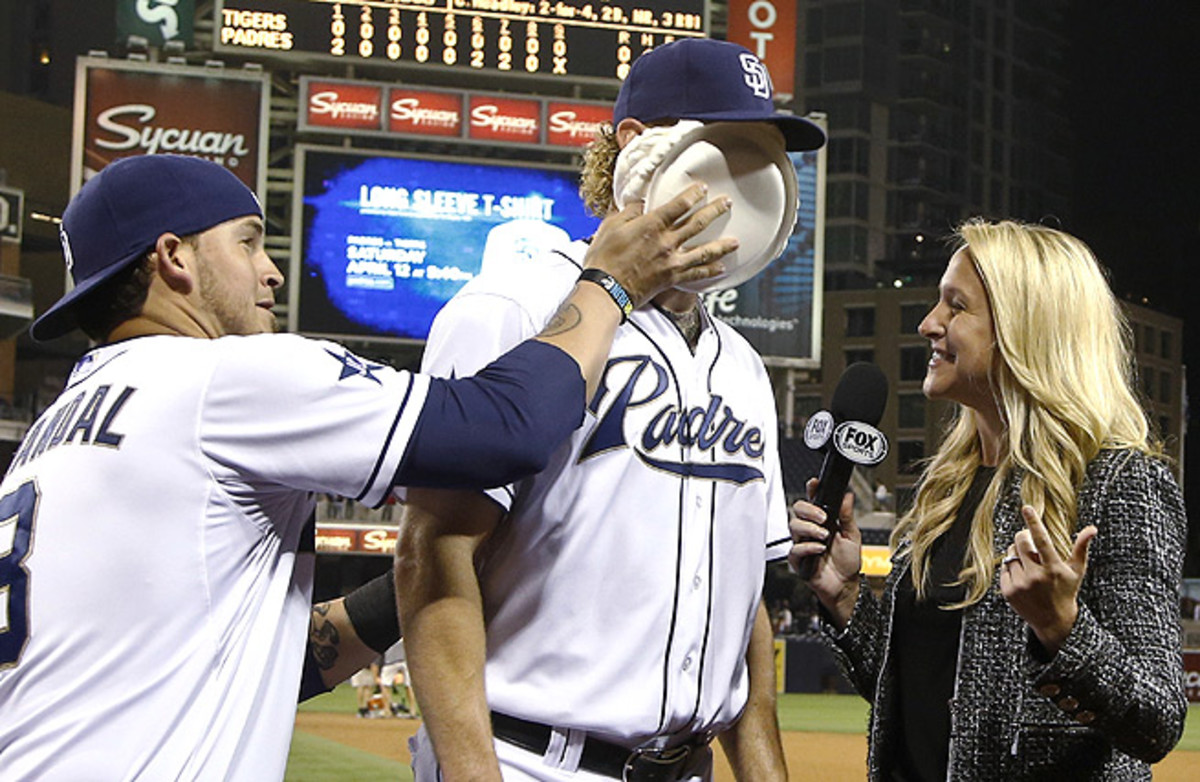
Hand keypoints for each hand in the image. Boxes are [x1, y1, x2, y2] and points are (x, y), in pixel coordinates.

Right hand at [582, 183, 735, 305]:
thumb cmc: (604, 258)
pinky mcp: (671, 278)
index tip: (703, 187)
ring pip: (704, 251)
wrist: (605, 289)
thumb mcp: (611, 226)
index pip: (679, 205)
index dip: (693, 194)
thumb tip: (639, 201)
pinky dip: (710, 271)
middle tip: (728, 203)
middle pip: (697, 224)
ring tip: (736, 241)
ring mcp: (672, 261)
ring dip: (722, 245)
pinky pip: (696, 274)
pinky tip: (721, 268)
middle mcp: (667, 242)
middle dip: (715, 211)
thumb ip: (628, 211)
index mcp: (652, 225)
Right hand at [788, 478, 861, 627]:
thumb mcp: (852, 536)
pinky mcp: (798, 560)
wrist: (845, 585)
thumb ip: (847, 516)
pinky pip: (795, 549)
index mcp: (822, 522)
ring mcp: (802, 543)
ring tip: (824, 535)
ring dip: (809, 528)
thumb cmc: (847, 562)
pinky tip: (819, 549)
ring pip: (794, 526)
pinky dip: (808, 547)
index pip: (812, 501)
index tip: (814, 484)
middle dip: (809, 510)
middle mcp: (810, 530)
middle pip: (797, 509)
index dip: (811, 490)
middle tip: (823, 517)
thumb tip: (848, 495)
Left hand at [1000, 504, 1096, 655]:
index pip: (1041, 540)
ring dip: (1018, 553)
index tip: (1026, 507)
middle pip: (1020, 542)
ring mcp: (1020, 584)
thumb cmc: (1066, 591)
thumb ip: (1081, 548)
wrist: (1053, 621)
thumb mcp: (1077, 571)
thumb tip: (1092, 528)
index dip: (1033, 522)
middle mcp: (1035, 576)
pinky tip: (1023, 577)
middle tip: (1031, 543)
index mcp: (1053, 568)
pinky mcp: (1008, 591)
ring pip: (1010, 554)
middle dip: (1024, 537)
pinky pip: (1004, 567)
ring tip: (1029, 565)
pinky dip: (1012, 567)